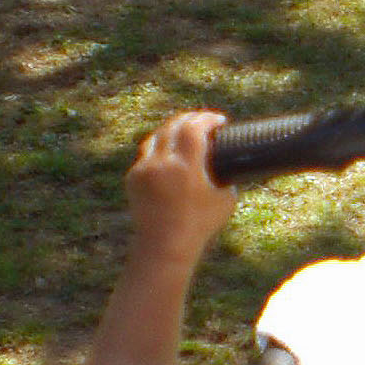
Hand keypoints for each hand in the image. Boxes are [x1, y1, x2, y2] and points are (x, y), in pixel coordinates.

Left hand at [125, 109, 236, 264]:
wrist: (164, 245)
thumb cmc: (200, 224)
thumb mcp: (226, 199)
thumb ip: (226, 176)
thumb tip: (230, 163)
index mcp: (186, 165)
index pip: (195, 127)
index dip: (208, 119)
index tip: (219, 121)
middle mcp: (162, 162)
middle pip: (174, 126)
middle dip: (191, 119)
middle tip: (203, 121)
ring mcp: (144, 169)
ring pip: (157, 137)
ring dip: (172, 130)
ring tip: (184, 132)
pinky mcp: (133, 178)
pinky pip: (147, 155)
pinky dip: (160, 150)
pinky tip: (168, 154)